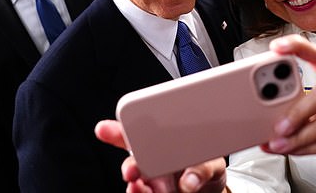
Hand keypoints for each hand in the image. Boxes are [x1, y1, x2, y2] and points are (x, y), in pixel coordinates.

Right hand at [95, 120, 226, 192]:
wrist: (212, 191)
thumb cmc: (206, 168)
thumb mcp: (212, 163)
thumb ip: (204, 169)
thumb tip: (189, 181)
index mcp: (161, 145)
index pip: (136, 135)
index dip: (117, 131)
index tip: (103, 128)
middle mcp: (152, 164)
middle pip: (132, 162)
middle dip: (128, 165)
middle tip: (131, 169)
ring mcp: (153, 184)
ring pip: (136, 184)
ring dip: (134, 187)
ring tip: (137, 187)